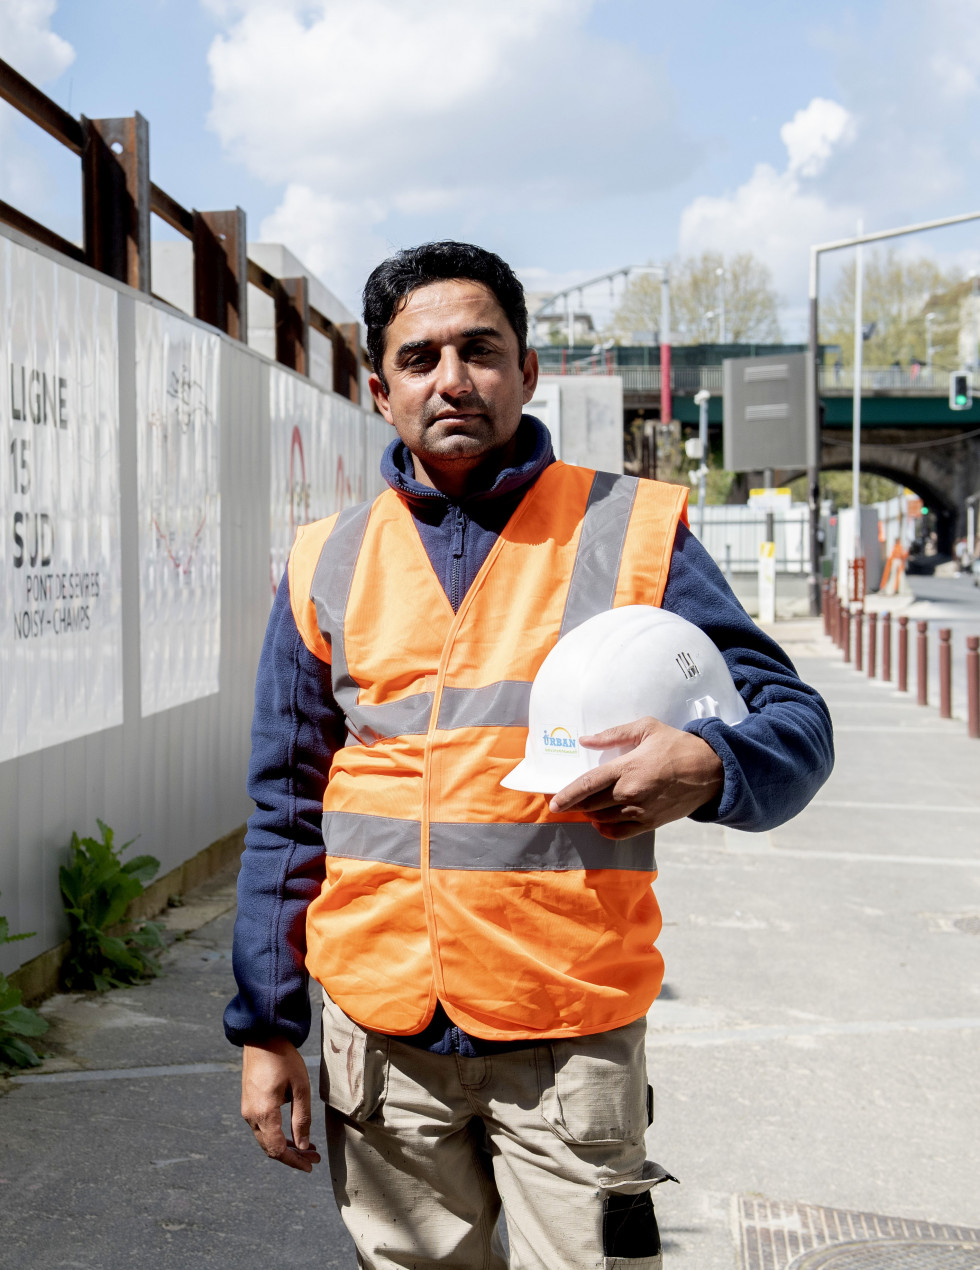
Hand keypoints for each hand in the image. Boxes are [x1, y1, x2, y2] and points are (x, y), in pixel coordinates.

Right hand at [241, 1038, 320, 1171]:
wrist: (262, 1037)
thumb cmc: (284, 1058)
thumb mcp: (300, 1087)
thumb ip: (301, 1118)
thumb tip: (303, 1146)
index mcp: (264, 1113)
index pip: (277, 1150)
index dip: (294, 1162)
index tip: (311, 1166)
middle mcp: (251, 1116)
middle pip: (270, 1148)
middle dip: (292, 1156)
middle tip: (314, 1157)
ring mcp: (247, 1110)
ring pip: (265, 1139)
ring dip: (285, 1146)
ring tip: (307, 1146)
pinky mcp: (248, 1104)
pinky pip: (262, 1128)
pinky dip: (277, 1135)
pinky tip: (292, 1132)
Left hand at [549, 717, 723, 838]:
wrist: (710, 771)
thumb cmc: (677, 746)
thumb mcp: (646, 728)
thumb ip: (613, 735)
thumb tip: (585, 740)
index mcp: (627, 768)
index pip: (588, 784)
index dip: (568, 795)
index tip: (553, 802)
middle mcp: (630, 793)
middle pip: (591, 805)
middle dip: (574, 805)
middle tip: (564, 802)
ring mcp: (640, 811)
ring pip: (603, 819)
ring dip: (589, 815)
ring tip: (585, 807)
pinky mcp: (650, 823)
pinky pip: (619, 833)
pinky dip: (605, 830)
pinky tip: (600, 823)